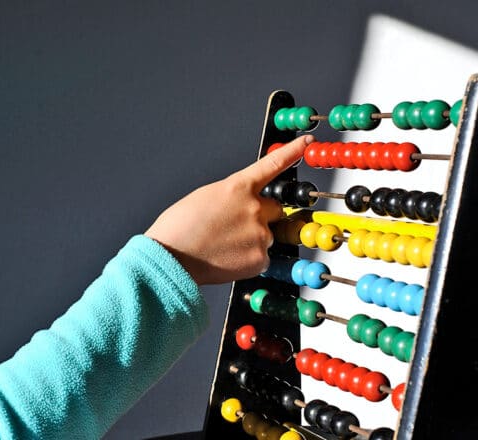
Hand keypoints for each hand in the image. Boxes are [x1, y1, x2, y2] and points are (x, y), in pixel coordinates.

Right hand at [145, 135, 313, 284]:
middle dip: (260, 217)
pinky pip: (262, 256)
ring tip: (223, 246)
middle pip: (273, 209)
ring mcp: (260, 234)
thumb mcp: (205, 197)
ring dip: (251, 240)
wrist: (170, 259)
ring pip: (266, 235)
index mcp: (237, 187)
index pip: (272, 165)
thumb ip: (232, 197)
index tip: (307, 143)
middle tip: (234, 228)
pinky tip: (227, 258)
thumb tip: (244, 205)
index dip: (292, 151)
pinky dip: (248, 258)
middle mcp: (254, 208)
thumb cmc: (179, 228)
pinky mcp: (261, 259)